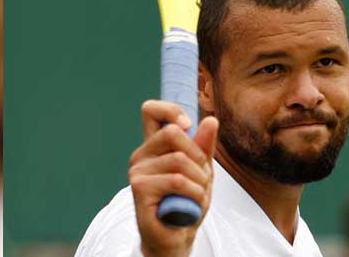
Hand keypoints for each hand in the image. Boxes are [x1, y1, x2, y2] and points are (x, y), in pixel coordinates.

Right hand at [129, 100, 218, 256]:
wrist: (177, 238)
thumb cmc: (187, 202)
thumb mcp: (201, 170)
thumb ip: (204, 146)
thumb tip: (211, 119)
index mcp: (153, 147)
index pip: (151, 110)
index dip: (171, 110)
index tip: (188, 125)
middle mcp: (141, 156)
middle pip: (173, 132)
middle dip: (198, 156)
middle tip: (201, 178)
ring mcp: (137, 172)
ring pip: (180, 160)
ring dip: (199, 181)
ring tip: (197, 196)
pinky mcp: (139, 189)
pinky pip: (177, 180)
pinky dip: (194, 193)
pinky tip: (190, 205)